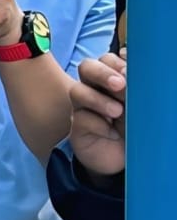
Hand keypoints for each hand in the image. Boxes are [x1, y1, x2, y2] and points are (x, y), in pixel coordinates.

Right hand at [69, 52, 126, 180]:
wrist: (123, 159)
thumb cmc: (136, 128)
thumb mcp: (141, 106)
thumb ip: (137, 89)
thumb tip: (133, 76)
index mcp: (111, 79)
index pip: (107, 60)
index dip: (116, 62)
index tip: (131, 71)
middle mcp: (95, 89)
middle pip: (87, 67)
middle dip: (102, 73)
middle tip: (120, 85)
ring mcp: (83, 107)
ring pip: (78, 91)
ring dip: (98, 99)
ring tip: (117, 112)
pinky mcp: (78, 127)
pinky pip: (81, 119)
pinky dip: (98, 125)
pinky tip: (111, 134)